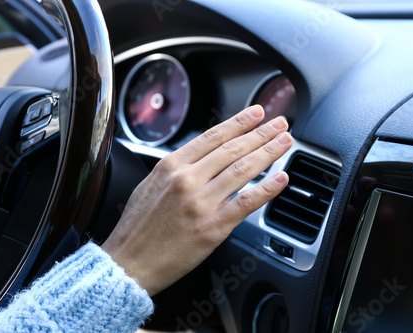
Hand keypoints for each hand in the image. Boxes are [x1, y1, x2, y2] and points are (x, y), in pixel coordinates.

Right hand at [102, 105, 292, 295]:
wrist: (128, 263)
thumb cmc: (137, 229)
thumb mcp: (149, 185)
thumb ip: (176, 169)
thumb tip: (200, 158)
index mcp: (170, 166)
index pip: (212, 136)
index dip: (239, 122)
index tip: (256, 113)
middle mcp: (187, 179)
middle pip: (232, 149)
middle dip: (261, 133)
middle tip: (279, 123)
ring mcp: (201, 203)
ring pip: (242, 170)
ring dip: (268, 153)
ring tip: (285, 142)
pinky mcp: (213, 227)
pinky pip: (246, 203)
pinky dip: (267, 189)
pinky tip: (281, 178)